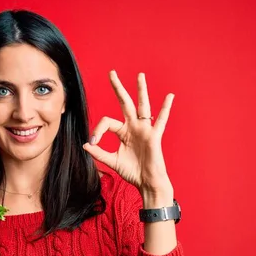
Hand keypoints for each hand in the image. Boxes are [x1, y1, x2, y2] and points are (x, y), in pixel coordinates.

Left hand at [83, 71, 174, 202]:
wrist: (146, 183)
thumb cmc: (132, 172)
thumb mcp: (112, 161)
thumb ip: (99, 153)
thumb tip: (85, 144)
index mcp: (123, 132)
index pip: (107, 122)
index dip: (98, 130)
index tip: (93, 142)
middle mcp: (133, 127)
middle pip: (125, 103)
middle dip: (118, 88)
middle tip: (112, 73)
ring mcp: (144, 130)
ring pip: (142, 106)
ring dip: (141, 90)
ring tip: (140, 75)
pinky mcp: (154, 136)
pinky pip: (161, 121)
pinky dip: (165, 109)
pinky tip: (170, 97)